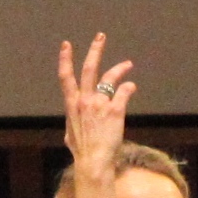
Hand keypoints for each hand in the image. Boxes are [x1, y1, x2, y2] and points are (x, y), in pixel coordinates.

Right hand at [59, 34, 134, 183]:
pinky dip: (128, 87)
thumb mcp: (70, 135)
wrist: (93, 161)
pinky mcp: (115, 110)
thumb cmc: (82, 152)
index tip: (67, 45)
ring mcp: (100, 104)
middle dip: (95, 50)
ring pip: (109, 78)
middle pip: (89, 69)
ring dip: (119, 68)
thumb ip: (71, 125)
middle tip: (101, 36)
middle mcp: (85, 100)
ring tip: (128, 64)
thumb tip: (69, 129)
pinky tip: (132, 86)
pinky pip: (124, 92)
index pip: (65, 77)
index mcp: (72, 105)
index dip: (65, 59)